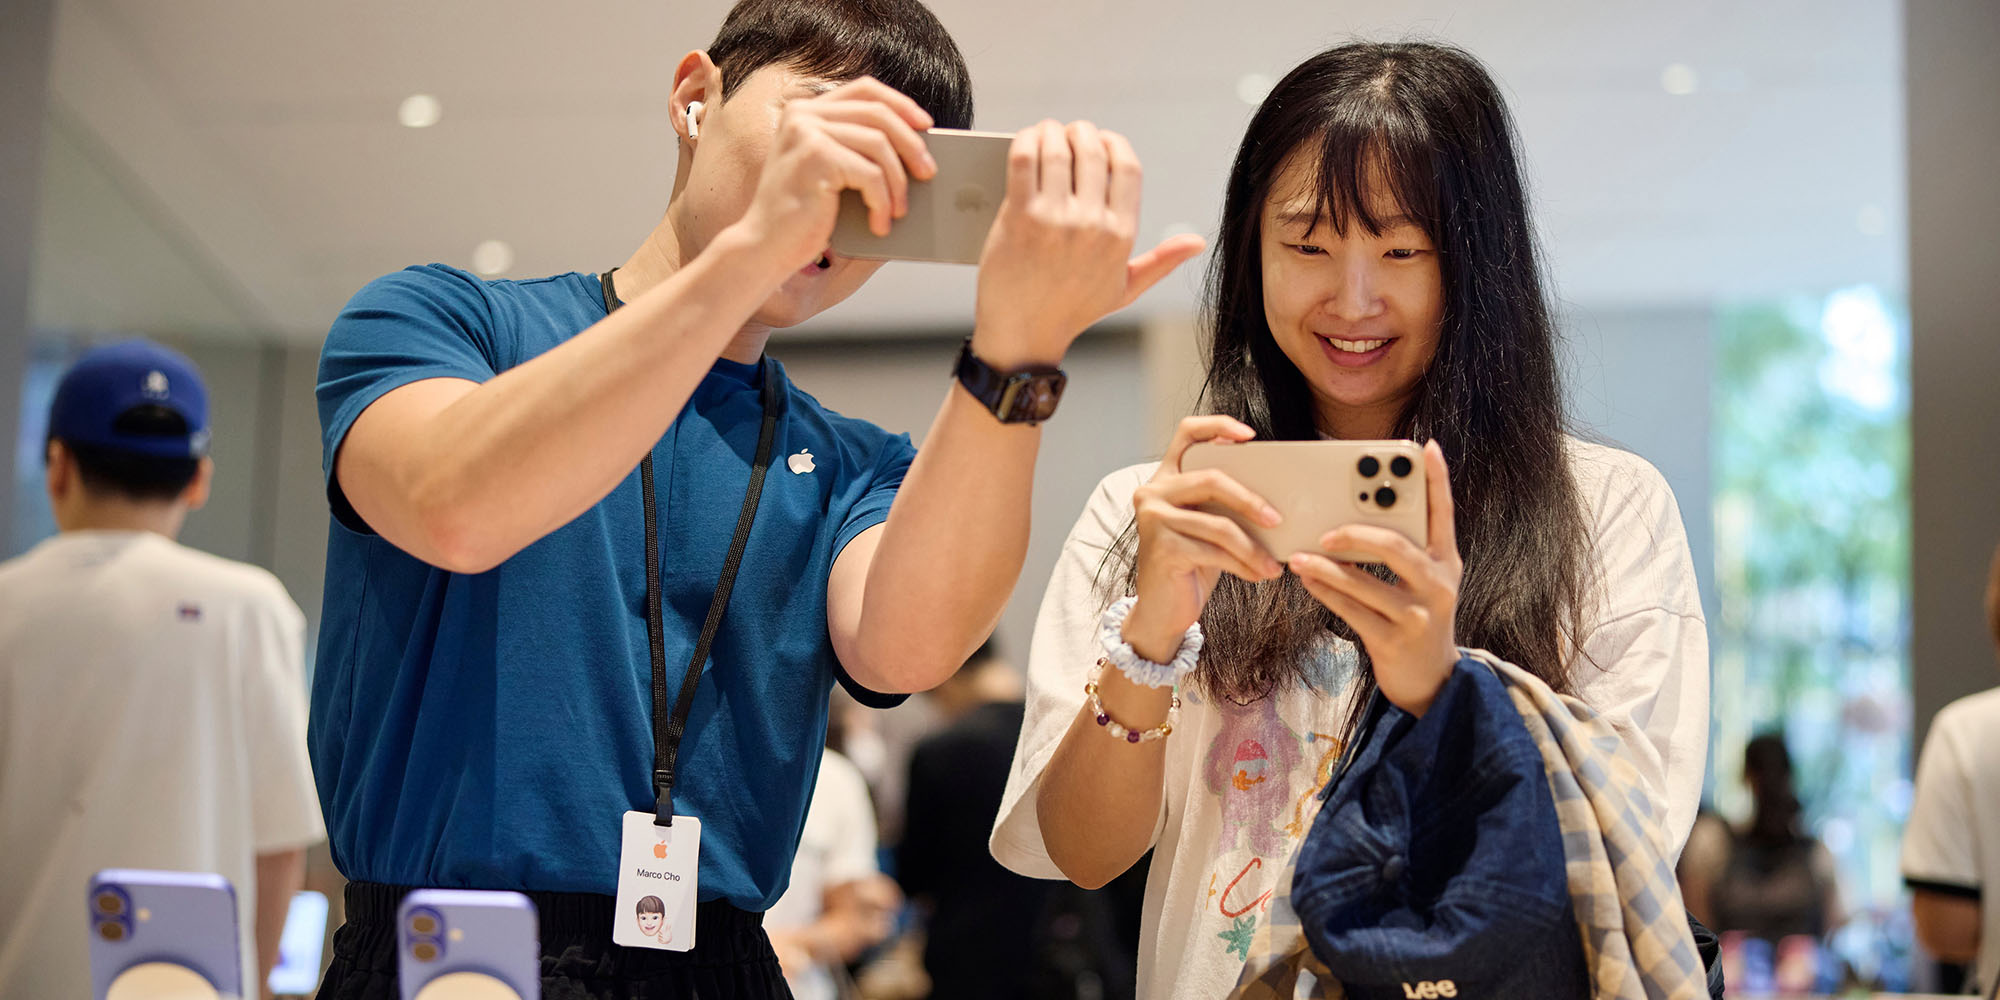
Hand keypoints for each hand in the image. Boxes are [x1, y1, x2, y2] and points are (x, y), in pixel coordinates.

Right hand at [732, 77, 938, 271]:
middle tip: (928, 172)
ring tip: (900, 210)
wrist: (765, 246)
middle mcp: (802, 114)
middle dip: (911, 144)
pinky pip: (870, 174)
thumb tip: (916, 146)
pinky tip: (880, 224)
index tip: (925, 124)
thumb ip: (857, 149)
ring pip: (878, 145)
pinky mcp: (815, 157)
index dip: (900, 103)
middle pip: (877, 113)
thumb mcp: (831, 172)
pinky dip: (882, 202)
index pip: (864, 89)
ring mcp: (806, 132)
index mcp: (805, 111)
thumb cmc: (801, 215)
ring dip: (898, 182)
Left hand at [971, 121, 1206, 366]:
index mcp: (1121, 235)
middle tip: (1068, 134)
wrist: (1023, 335)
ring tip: (1046, 134)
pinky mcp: (1019, 218)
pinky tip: (1026, 142)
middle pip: (1092, 150)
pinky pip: (1024, 160)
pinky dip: (1025, 141)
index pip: (1127, 166)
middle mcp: (1092, 225)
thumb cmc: (1071, 312)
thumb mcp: (1124, 289)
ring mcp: (1054, 220)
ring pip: (1057, 149)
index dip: (1113, 144)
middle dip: (1080, 132)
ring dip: (1050, 132)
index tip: (1100, 141)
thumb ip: (1161, 261)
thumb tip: (1197, 242)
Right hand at [1122, 417, 1285, 661]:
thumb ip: (1223, 503)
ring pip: (1217, 523)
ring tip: (1274, 562)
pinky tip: (1259, 574)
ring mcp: (1154, 519)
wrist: (1162, 611)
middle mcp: (1153, 492)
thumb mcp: (1207, 525)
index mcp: (1166, 477)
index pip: (1187, 433)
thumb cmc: (1191, 564)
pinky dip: (1243, 564)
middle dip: (1250, 499)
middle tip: (1278, 519)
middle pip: (1210, 478)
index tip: (1250, 436)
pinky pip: (1214, 551)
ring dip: (1253, 546)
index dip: (1218, 426)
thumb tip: (1278, 495)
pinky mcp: (1161, 548)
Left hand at [1287, 441, 1462, 715]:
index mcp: (1446, 561)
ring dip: (1327, 567)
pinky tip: (1308, 581)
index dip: (1437, 479)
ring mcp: (1419, 615)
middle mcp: (1438, 584)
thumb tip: (1352, 514)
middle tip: (1326, 529)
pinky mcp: (1394, 641)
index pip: (1443, 512)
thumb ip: (1402, 548)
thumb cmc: (1416, 617)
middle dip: (1357, 533)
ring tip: (1301, 556)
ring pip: (1366, 582)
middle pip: (1397, 547)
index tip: (1424, 447)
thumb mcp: (1422, 581)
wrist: (1431, 681)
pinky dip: (1327, 593)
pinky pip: (1352, 611)